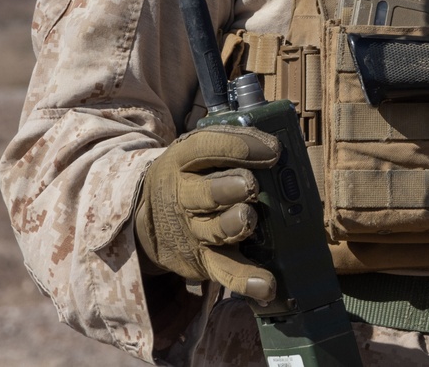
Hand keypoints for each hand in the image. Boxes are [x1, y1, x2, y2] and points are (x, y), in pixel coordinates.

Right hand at [135, 125, 280, 301]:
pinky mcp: (203, 261)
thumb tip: (281, 143)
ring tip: (248, 220)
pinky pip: (225, 271)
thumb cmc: (190, 175)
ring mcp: (193, 231)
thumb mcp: (196, 152)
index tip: (274, 148)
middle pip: (207, 193)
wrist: (147, 217)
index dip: (241, 146)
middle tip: (250, 186)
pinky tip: (266, 285)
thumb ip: (231, 145)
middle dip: (229, 188)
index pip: (208, 147)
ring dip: (233, 226)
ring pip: (214, 231)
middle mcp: (185, 196)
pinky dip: (245, 280)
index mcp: (184, 159)